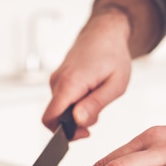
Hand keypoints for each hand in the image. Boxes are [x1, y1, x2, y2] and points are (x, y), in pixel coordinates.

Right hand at [42, 9, 131, 139]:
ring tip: (96, 98)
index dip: (63, 132)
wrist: (105, 32)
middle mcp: (57, 81)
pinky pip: (62, 101)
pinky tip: (90, 93)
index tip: (84, 132)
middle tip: (96, 114)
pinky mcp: (58, 80)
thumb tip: (78, 122)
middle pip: (54, 117)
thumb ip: (95, 105)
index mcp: (70, 83)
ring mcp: (55, 80)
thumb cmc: (113, 55)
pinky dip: (75, 104)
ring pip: (59, 110)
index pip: (50, 118)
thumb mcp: (115, 84)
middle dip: (74, 124)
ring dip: (76, 113)